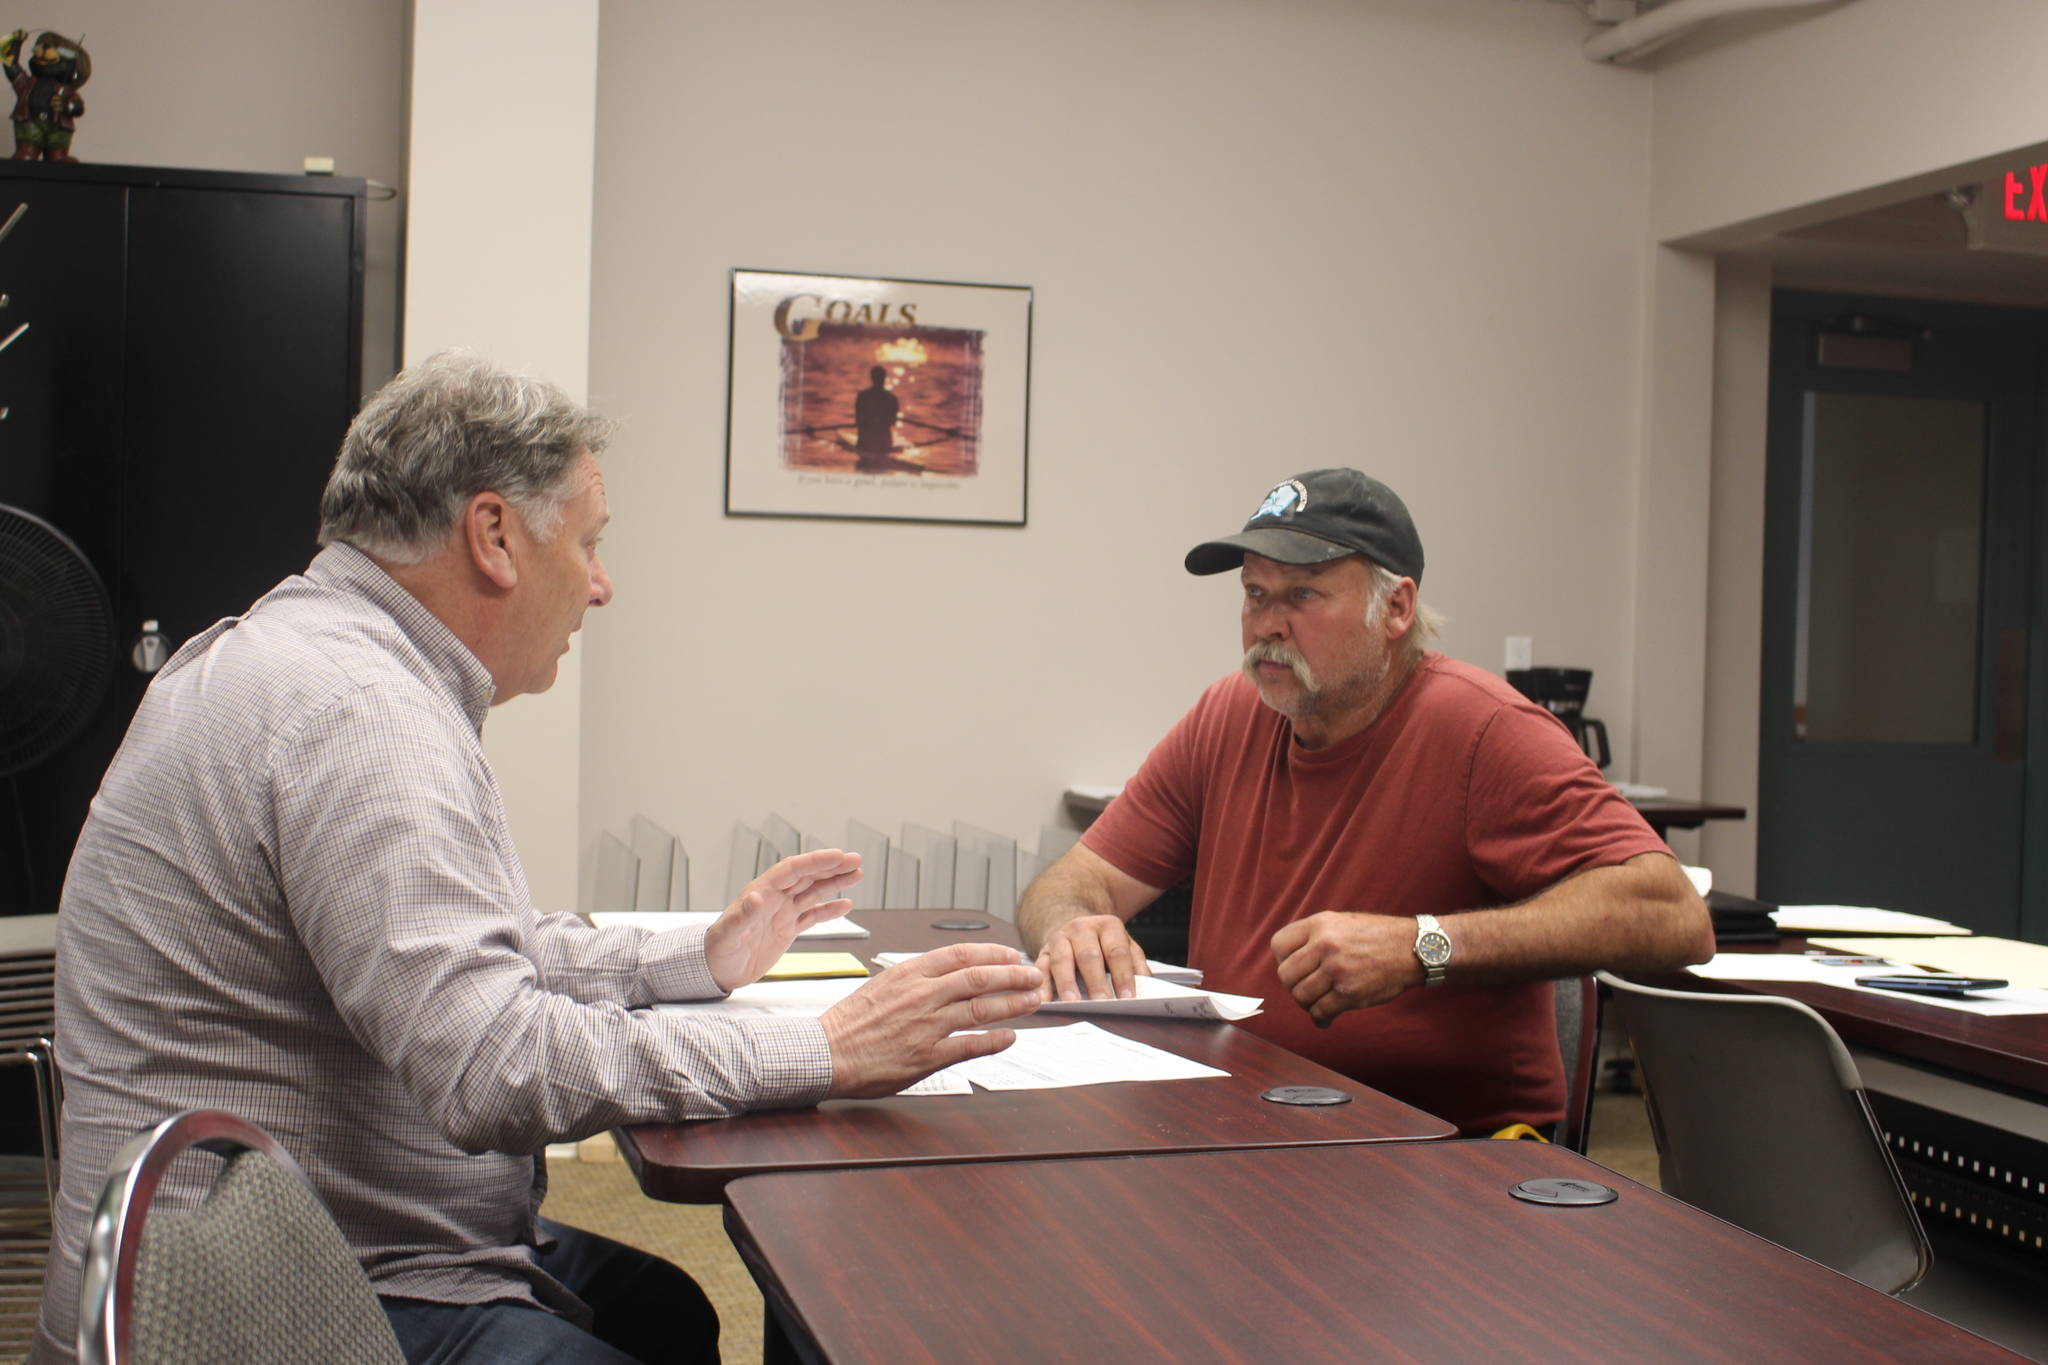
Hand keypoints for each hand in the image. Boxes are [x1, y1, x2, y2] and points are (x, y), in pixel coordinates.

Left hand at [704, 848, 861, 991]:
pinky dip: (830, 910)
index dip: (815, 861)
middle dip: (831, 867)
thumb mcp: (729, 934)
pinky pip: (812, 916)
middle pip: (807, 877)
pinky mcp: (787, 930)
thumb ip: (744, 915)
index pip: (792, 870)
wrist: (716, 971)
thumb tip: (757, 897)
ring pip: (813, 892)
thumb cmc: (717, 950)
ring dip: (835, 883)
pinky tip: (845, 905)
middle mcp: (775, 899)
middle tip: (855, 860)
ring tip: (857, 874)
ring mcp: (782, 913)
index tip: (837, 855)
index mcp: (762, 892)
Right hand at [820, 943, 1043, 1097]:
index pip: (961, 955)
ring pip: (981, 1009)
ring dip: (1012, 1004)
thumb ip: (917, 978)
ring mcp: (925, 1026)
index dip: (993, 953)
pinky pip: (970, 1046)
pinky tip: (1009, 1037)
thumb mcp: (882, 984)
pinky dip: (994, 1040)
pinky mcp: (926, 1056)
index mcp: (909, 973)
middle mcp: (921, 995)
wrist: (825, 1053)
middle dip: (1013, 975)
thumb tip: (950, 972)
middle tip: (1034, 976)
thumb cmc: (851, 1021)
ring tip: (1032, 1002)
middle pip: (979, 978)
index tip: (1012, 955)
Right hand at [1034, 914, 1149, 1001]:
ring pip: (1062, 960)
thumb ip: (1137, 967)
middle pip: (1089, 956)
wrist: (1077, 928)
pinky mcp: (1043, 952)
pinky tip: (1045, 1000)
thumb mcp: (1126, 947)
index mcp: (1108, 926)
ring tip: (1073, 1004)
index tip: (1127, 997)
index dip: (1123, 975)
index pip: (1117, 952)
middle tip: (1101, 1003)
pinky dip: (1042, 985)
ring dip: (1067, 983)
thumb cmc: (1104, 945)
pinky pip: (1040, 968)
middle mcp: (1082, 929)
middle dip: (1095, 982)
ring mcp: (1060, 939)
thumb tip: (1146, 991)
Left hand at [1271, 912, 1421, 1026]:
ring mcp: (1337, 970)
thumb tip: (1289, 959)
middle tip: (1306, 989)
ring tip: (1318, 1003)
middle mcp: (1325, 945)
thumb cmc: (1377, 936)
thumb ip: (1314, 936)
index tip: (1295, 967)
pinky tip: (1325, 1019)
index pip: (1279, 945)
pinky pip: (1320, 1012)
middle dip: (1293, 986)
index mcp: (1320, 924)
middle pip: (1286, 975)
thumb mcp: (1342, 922)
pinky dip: (1320, 1020)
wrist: (1413, 948)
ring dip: (1307, 1004)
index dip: (1283, 959)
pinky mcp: (1349, 994)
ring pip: (1301, 996)